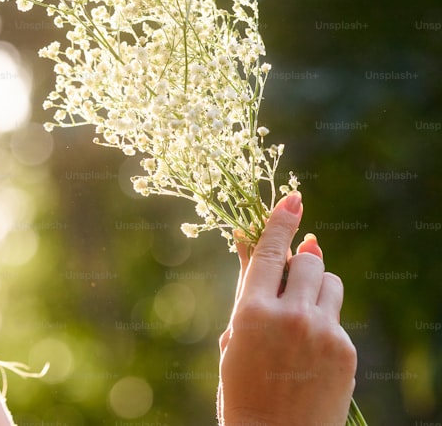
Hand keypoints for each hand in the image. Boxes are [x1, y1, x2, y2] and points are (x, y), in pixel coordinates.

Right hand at [217, 192, 356, 425]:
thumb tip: (246, 239)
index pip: (269, 252)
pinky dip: (324, 323)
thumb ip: (246, 285)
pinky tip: (309, 353)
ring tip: (299, 319)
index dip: (281, 221)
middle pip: (308, 260)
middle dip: (299, 263)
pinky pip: (337, 316)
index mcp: (252, 312)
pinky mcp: (345, 350)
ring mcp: (322, 333)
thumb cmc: (242, 384)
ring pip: (329, 282)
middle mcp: (290, 316)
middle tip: (287, 282)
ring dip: (315, 288)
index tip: (294, 197)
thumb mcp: (235, 332)